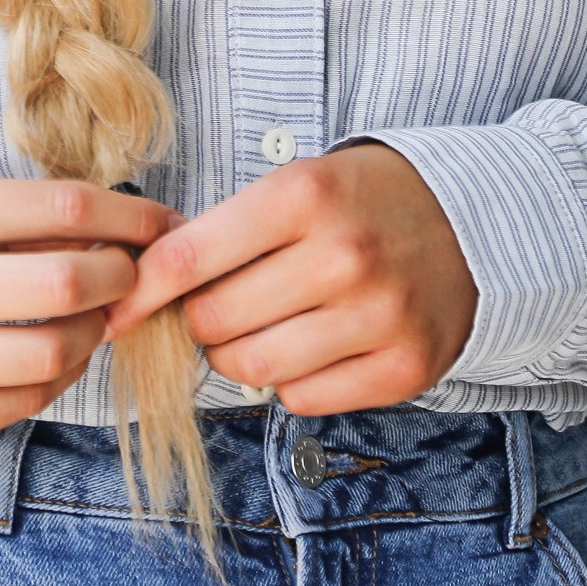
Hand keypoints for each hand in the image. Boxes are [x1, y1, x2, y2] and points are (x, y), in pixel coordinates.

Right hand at [0, 177, 176, 452]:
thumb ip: (11, 216)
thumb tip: (119, 228)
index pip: (61, 208)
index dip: (130, 218)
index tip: (161, 224)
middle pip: (68, 284)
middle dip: (122, 279)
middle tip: (131, 276)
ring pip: (54, 355)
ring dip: (94, 335)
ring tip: (93, 318)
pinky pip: (22, 405)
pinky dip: (58, 380)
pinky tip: (58, 356)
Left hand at [105, 143, 474, 414]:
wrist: (470, 221)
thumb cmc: (361, 201)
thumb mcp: (295, 186)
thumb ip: (224, 232)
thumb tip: (141, 289)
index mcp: (304, 196)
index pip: (188, 259)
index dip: (139, 292)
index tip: (116, 310)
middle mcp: (342, 256)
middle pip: (214, 322)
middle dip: (201, 320)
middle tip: (221, 304)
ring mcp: (378, 316)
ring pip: (253, 367)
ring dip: (241, 354)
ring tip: (265, 325)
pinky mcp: (404, 367)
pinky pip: (302, 399)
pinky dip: (291, 380)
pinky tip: (312, 345)